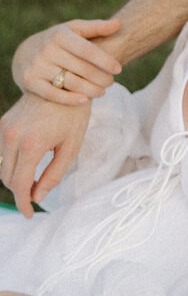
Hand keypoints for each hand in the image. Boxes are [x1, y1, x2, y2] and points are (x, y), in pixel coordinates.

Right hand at [0, 93, 91, 217]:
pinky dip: (12, 163)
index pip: (19, 184)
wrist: (63, 81)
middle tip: (35, 199)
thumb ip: (54, 174)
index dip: (23, 203)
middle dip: (20, 192)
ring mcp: (5, 128)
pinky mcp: (4, 123)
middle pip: (7, 178)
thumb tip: (38, 196)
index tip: (30, 214)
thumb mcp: (71, 147)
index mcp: (31, 144)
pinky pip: (3, 151)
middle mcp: (12, 136)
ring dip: (15, 178)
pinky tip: (28, 166)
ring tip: (34, 183)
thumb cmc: (73, 115)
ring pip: (2, 165)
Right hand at [13, 19, 122, 103]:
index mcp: (60, 35)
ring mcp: (37, 66)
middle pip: (82, 69)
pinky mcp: (29, 81)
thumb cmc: (59, 40)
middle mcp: (47, 50)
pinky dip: (70, 99)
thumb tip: (118, 24)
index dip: (105, 61)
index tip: (119, 69)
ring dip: (91, 90)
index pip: (87, 50)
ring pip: (70, 83)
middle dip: (101, 78)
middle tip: (111, 83)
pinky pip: (53, 94)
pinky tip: (85, 100)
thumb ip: (96, 27)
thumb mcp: (74, 29)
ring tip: (102, 92)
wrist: (25, 53)